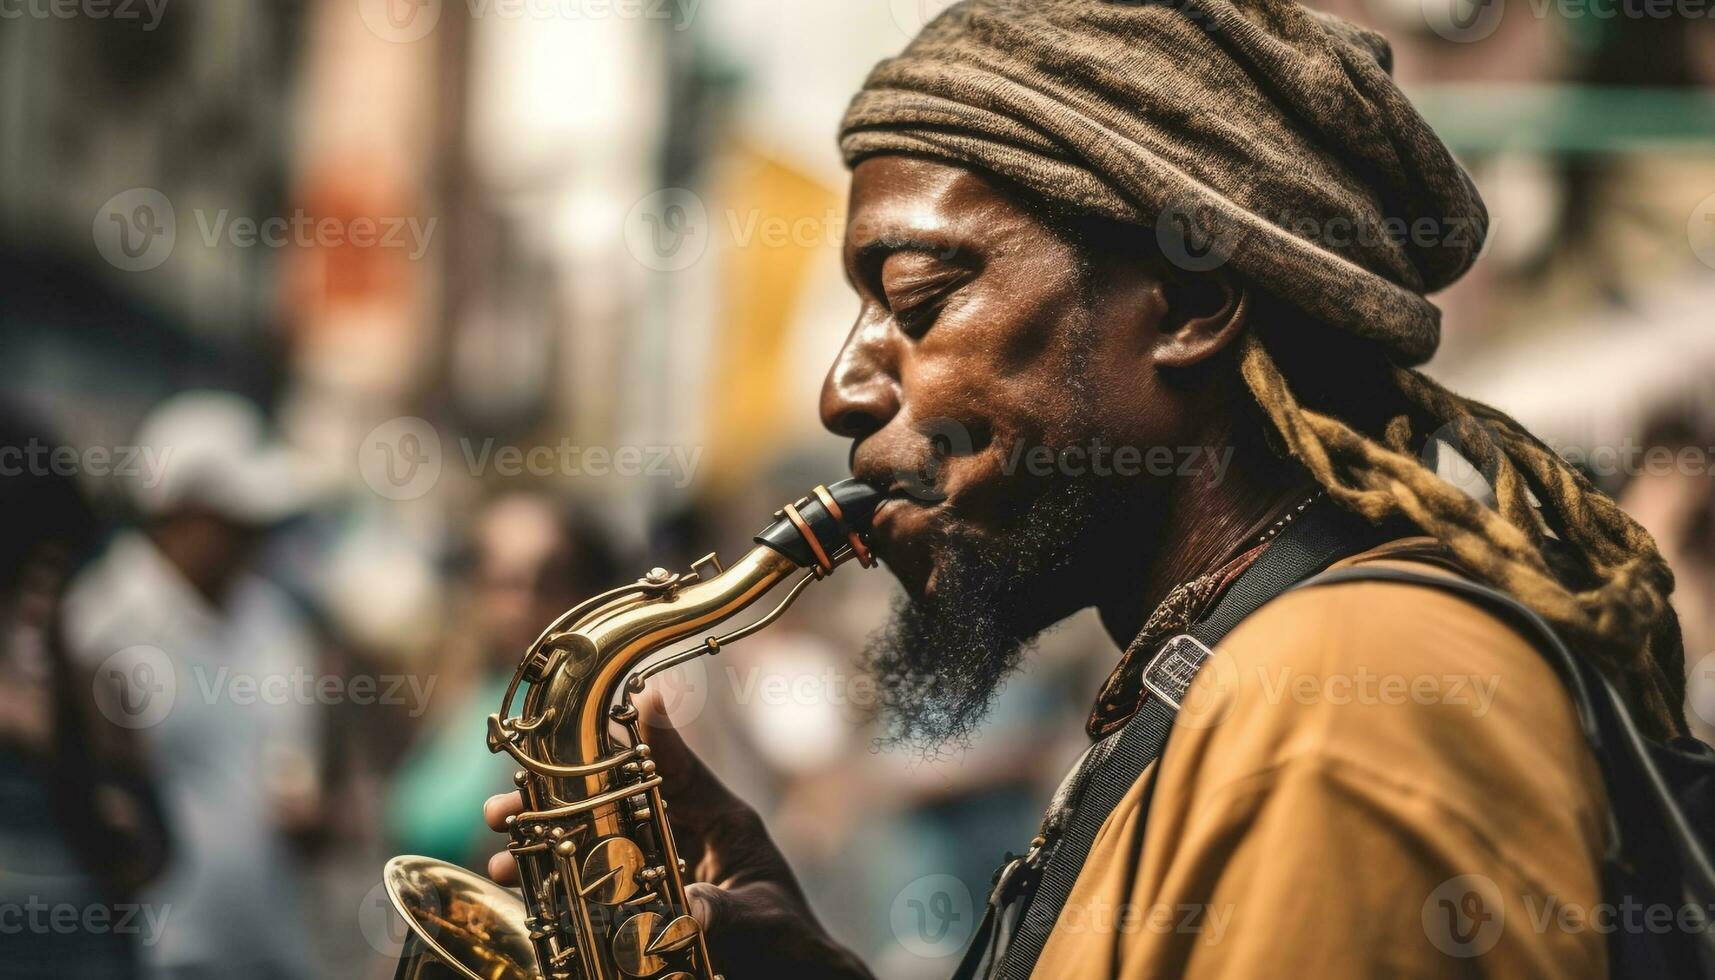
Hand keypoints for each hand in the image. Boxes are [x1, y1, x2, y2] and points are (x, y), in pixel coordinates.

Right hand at [483, 687, 873, 978]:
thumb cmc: (788, 947)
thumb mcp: (758, 926)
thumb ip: (723, 915)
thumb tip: (688, 910)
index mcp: (721, 824)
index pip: (675, 770)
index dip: (638, 739)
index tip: (592, 715)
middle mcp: (687, 838)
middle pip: (615, 800)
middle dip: (558, 800)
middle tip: (504, 807)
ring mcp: (664, 869)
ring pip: (595, 840)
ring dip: (545, 843)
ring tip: (501, 858)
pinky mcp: (648, 904)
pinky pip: (594, 884)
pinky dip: (556, 883)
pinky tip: (519, 889)